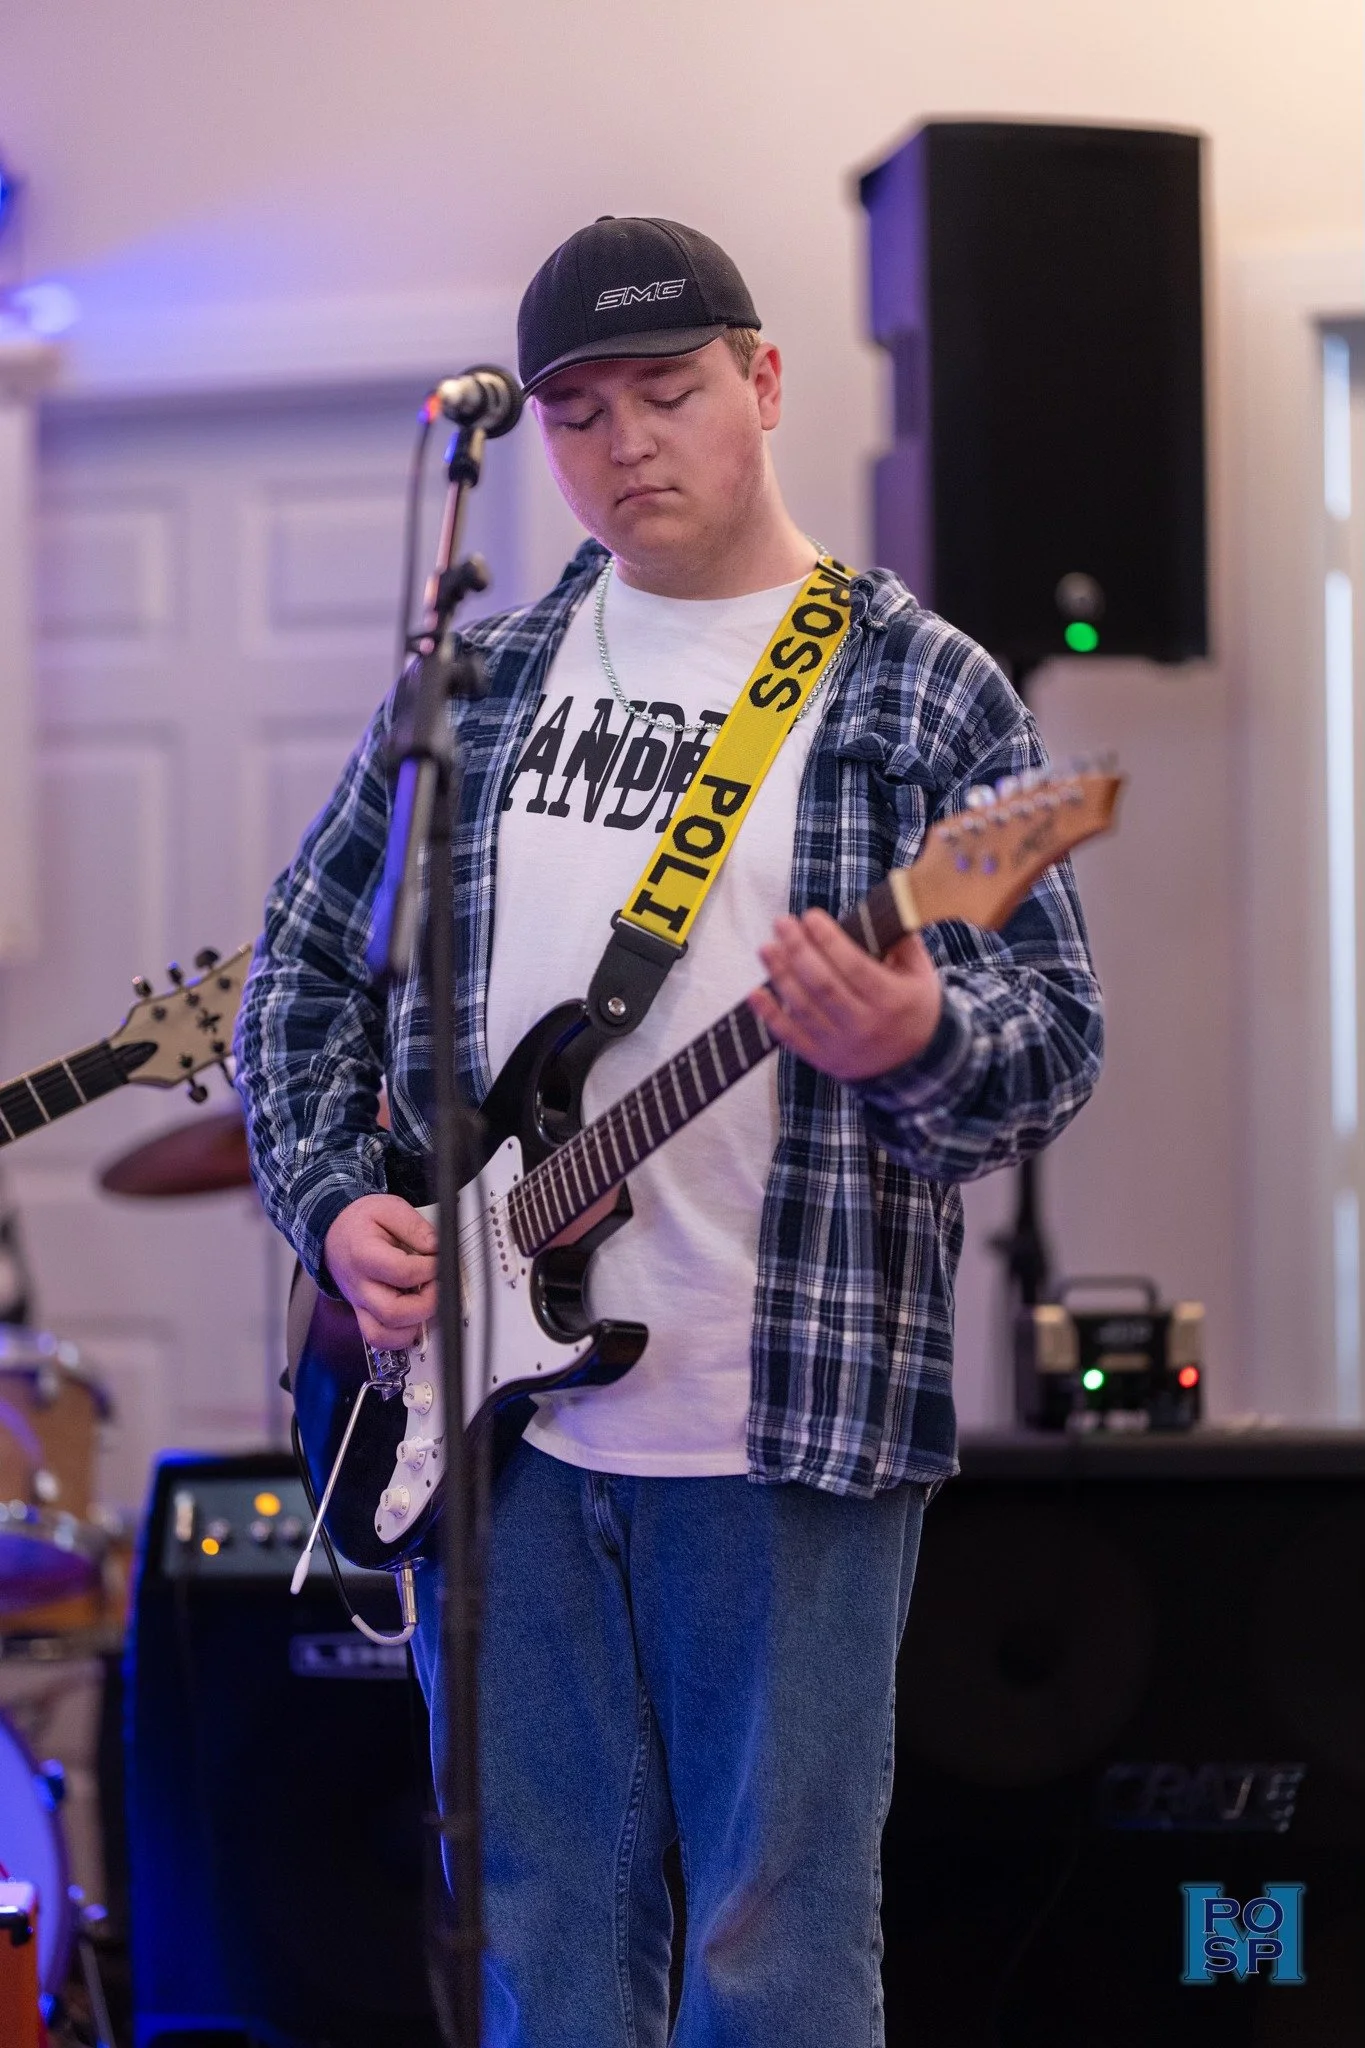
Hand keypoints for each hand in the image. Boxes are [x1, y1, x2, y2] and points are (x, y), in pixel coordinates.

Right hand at [323, 1193, 436, 1349]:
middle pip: (393, 1313)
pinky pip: (379, 1339)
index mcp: (364, 1255)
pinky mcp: (364, 1313)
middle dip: (427, 1303)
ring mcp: (360, 1304)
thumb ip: (415, 1227)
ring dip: (413, 1326)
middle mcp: (360, 1286)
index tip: (439, 1260)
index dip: (430, 1269)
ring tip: (426, 1304)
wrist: (333, 1233)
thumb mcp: (389, 1209)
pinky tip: (415, 1319)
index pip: (402, 1272)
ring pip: (383, 1335)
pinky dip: (400, 1337)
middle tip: (438, 1286)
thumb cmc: (360, 1223)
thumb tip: (437, 1247)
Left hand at [750, 908, 942, 1082]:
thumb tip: (881, 910)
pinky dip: (770, 1015)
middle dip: (798, 950)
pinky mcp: (822, 1058)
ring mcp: (840, 1044)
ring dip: (780, 976)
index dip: (829, 940)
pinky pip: (790, 1036)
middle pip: (823, 984)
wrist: (913, 1065)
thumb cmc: (914, 1011)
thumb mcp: (921, 976)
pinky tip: (755, 992)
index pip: (854, 966)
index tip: (811, 917)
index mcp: (890, 1000)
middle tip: (782, 924)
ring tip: (767, 948)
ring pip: (803, 1008)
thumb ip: (903, 943)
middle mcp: (864, 1024)